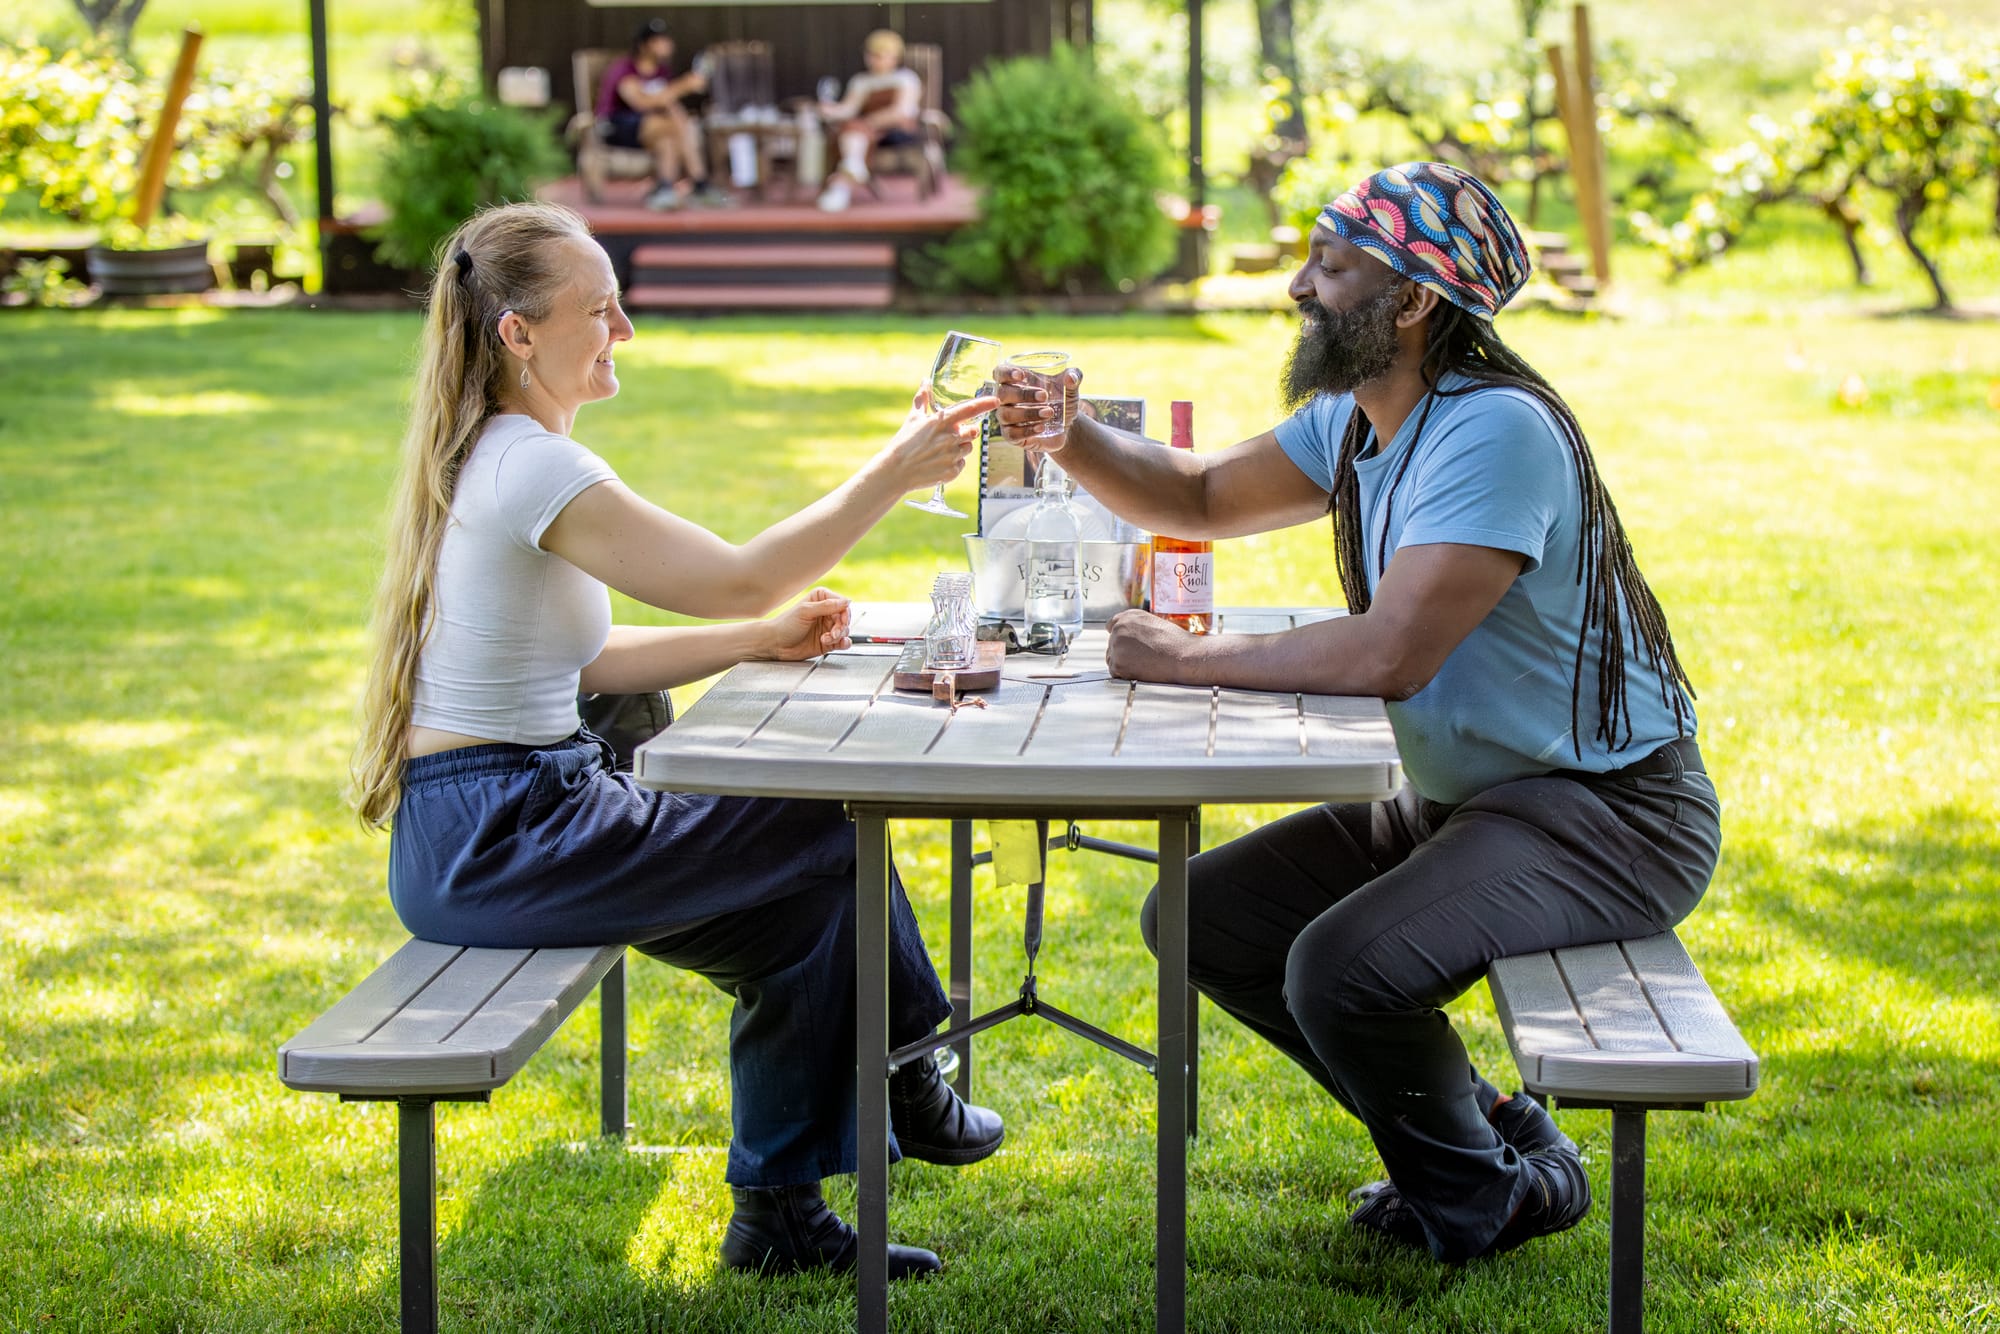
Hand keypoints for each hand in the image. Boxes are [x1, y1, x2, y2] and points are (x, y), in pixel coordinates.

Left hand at [761, 587, 852, 660]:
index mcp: (821, 599)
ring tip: (825, 639)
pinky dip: (843, 643)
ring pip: (845, 630)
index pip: (842, 603)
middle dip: (841, 627)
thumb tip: (846, 602)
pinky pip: (843, 641)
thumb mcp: (805, 611)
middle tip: (833, 633)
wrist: (776, 644)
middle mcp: (826, 612)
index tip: (841, 621)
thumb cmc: (786, 625)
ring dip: (838, 636)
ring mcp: (827, 627)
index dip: (844, 613)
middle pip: (845, 618)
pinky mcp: (828, 641)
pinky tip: (838, 643)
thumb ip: (826, 606)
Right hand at [879, 386, 994, 492]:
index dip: (985, 403)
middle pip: (973, 432)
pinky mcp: (952, 471)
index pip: (970, 409)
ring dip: (959, 448)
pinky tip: (938, 462)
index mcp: (942, 421)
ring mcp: (952, 455)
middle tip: (949, 436)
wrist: (896, 471)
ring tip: (940, 450)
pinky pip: (961, 464)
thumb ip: (922, 398)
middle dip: (966, 433)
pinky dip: (953, 463)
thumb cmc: (903, 443)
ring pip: (968, 448)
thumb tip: (925, 381)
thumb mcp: (913, 418)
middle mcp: (950, 438)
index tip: (995, 400)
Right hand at [992, 363, 1084, 449]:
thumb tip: (1071, 377)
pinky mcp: (1011, 436)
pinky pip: (1012, 434)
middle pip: (1002, 394)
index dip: (1005, 373)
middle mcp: (1007, 400)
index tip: (1021, 376)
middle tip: (1045, 397)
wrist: (1067, 428)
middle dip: (1023, 394)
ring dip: (1028, 413)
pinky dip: (1027, 430)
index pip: (999, 373)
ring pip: (1006, 415)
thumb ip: (1074, 377)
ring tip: (1049, 413)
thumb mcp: (1071, 389)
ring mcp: (1007, 418)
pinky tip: (1042, 428)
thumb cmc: (1062, 403)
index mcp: (1016, 383)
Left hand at [1105, 608, 1203, 683]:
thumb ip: (1136, 626)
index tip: (1127, 644)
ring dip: (1123, 663)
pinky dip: (1125, 674)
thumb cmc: (1175, 642)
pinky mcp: (1118, 664)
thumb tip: (1127, 636)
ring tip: (1144, 663)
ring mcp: (1116, 646)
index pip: (1112, 626)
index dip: (1121, 637)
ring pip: (1112, 658)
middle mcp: (1119, 629)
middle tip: (1142, 657)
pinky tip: (1141, 670)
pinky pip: (1115, 672)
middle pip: (1112, 644)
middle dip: (1123, 651)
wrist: (1184, 656)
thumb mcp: (1154, 623)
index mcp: (1127, 616)